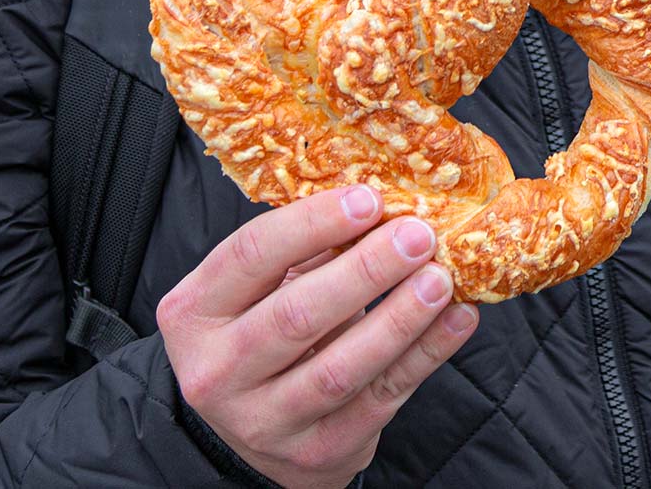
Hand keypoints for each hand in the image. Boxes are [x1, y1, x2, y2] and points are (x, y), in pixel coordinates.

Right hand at [158, 185, 478, 488]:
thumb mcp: (259, 291)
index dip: (312, 223)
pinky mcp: (318, 451)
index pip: (250, 256)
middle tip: (417, 235)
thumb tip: (378, 198)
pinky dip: (425, 355)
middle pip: (296, 315)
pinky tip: (457, 319)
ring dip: (399, 318)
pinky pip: (380, 399)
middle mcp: (218, 372)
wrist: (254, 438)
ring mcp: (266, 420)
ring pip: (340, 367)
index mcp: (194, 314)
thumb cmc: (262, 335)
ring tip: (440, 278)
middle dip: (364, 271)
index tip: (369, 199)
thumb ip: (305, 247)